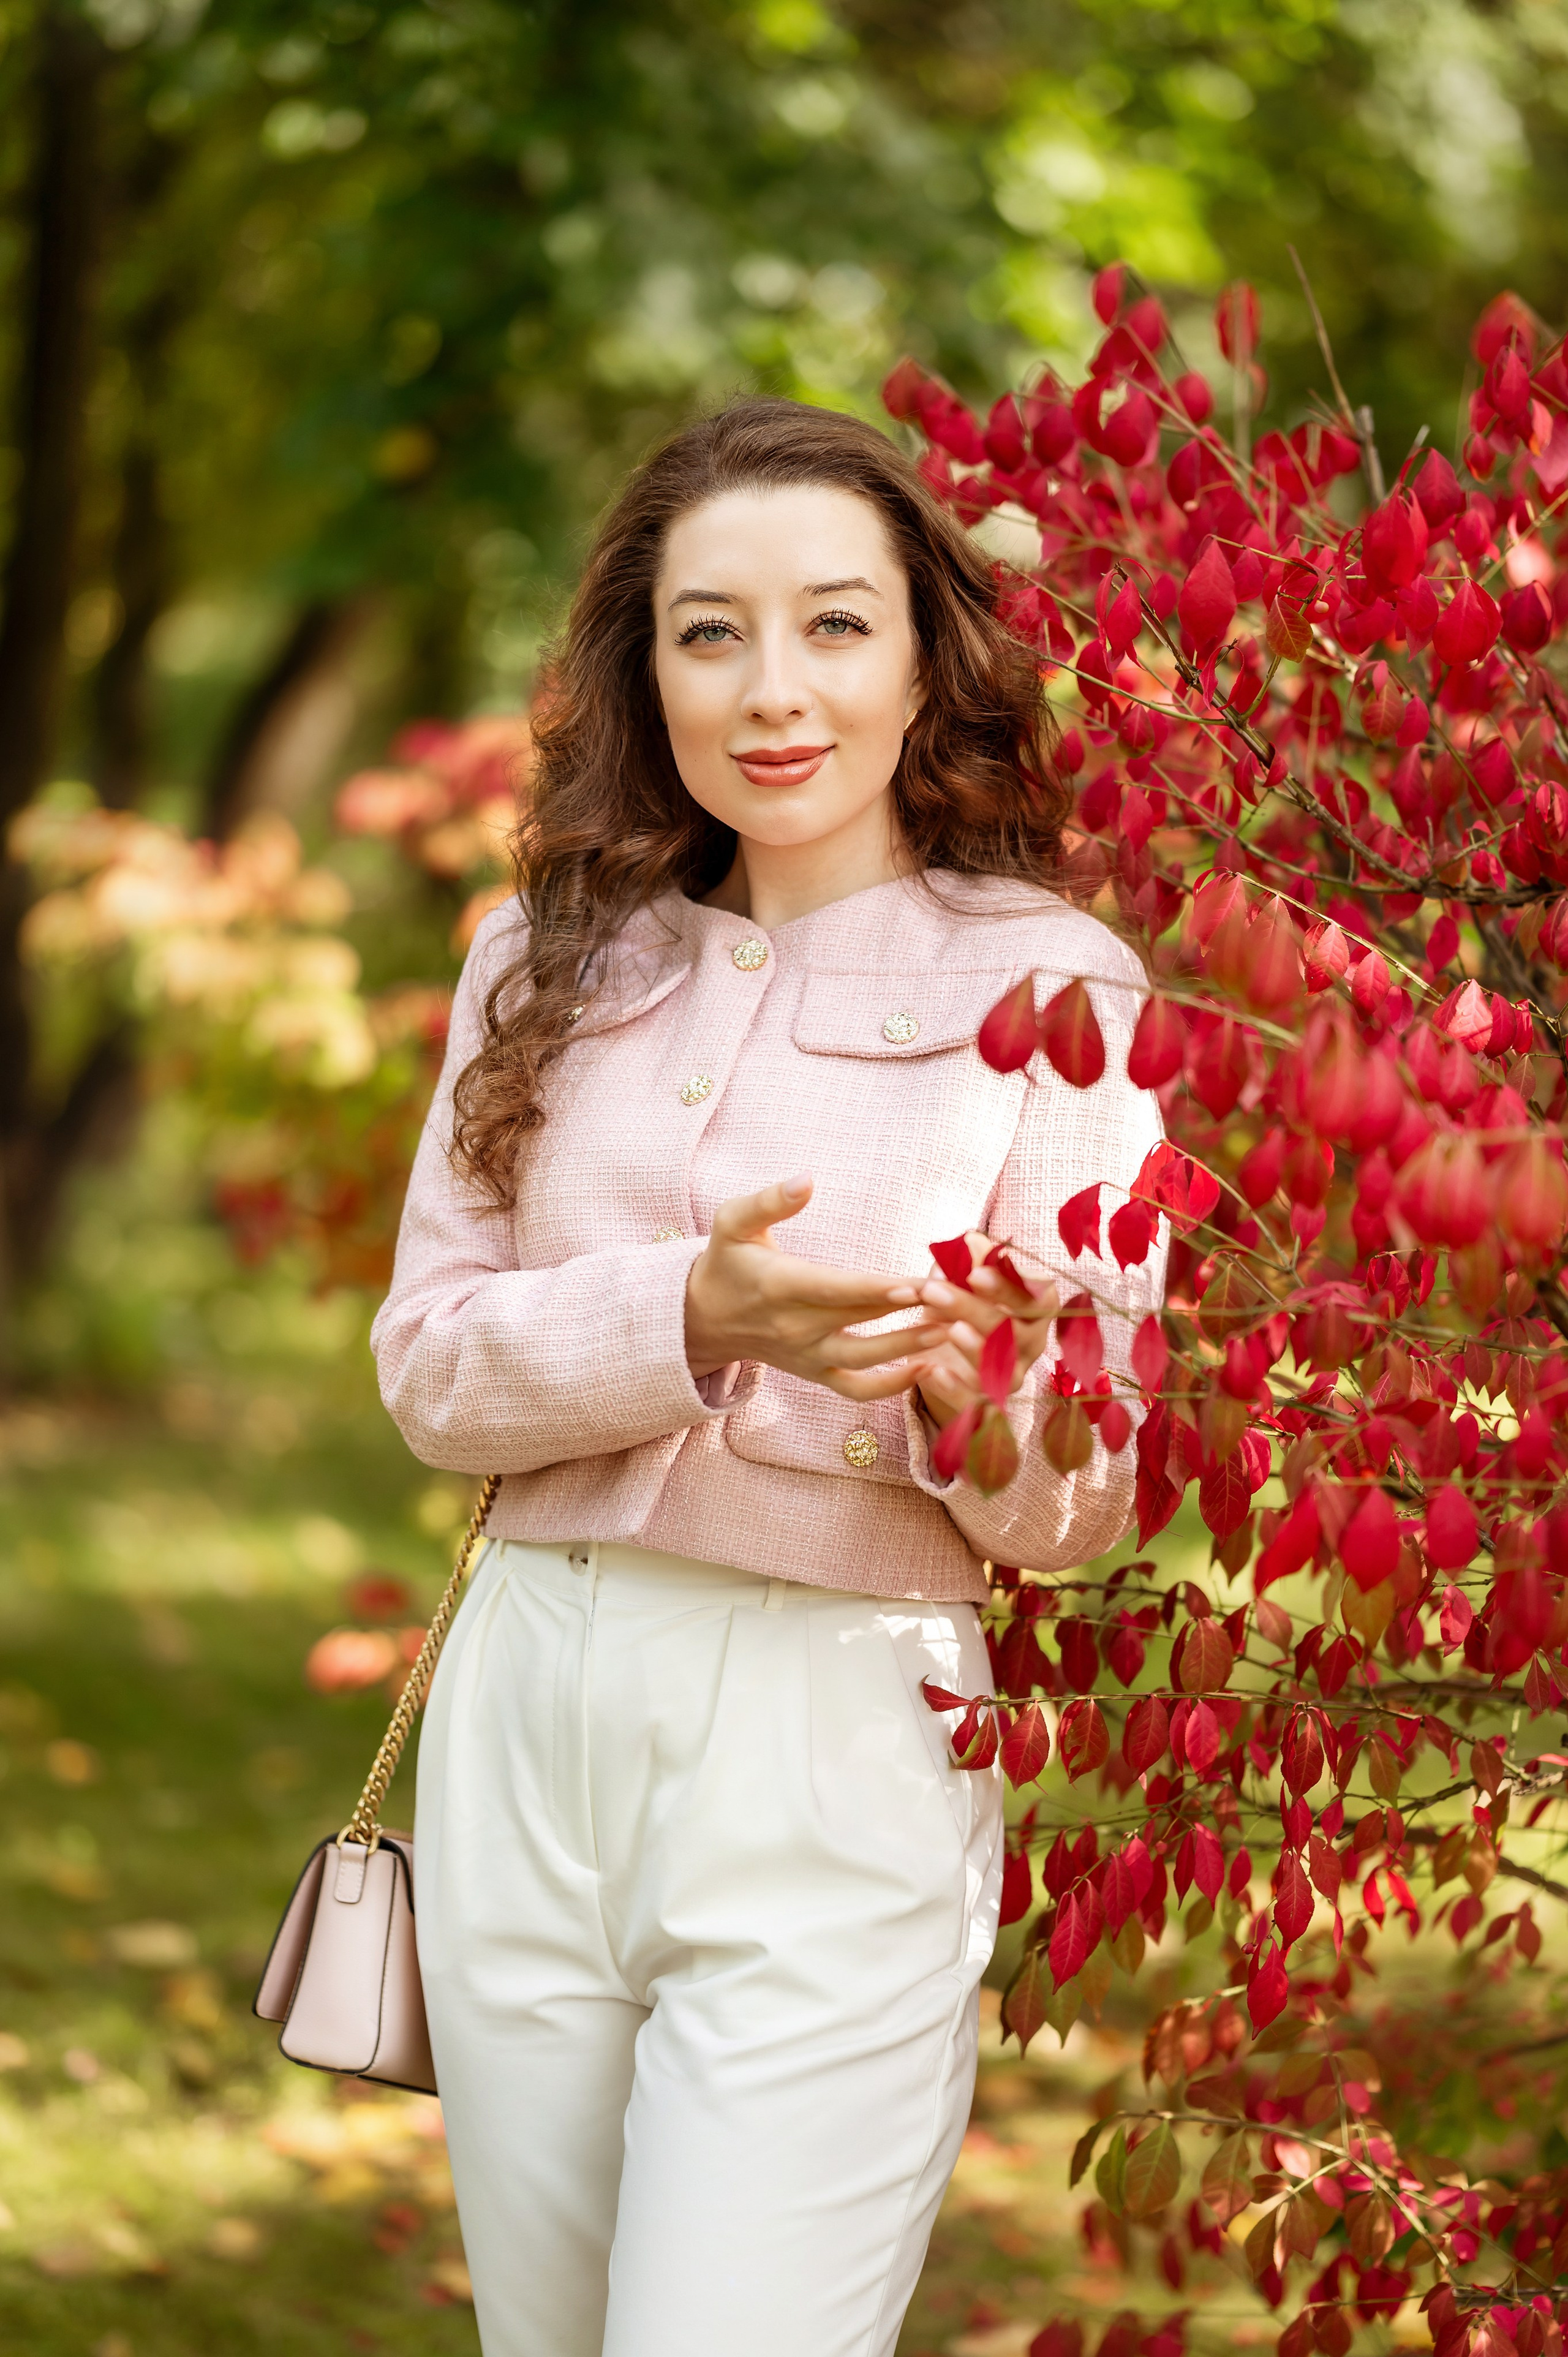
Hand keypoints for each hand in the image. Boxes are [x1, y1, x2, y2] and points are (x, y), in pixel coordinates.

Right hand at [685, 1177, 948, 1400]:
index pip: (835, 1290)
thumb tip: (807, 1179)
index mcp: (779, 1286)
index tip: (916, 1284)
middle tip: (957, 1299)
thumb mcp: (732, 1223)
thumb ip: (768, 1201)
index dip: (876, 1290)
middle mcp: (794, 1327)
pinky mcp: (814, 1373)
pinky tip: (926, 1367)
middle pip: (860, 1321)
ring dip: (909, 1346)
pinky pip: (856, 1389)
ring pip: (864, 1360)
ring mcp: (806, 1355)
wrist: (703, 1318)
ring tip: (951, 1329)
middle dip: (910, 1312)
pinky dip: (891, 1387)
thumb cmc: (727, 1262)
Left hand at [912, 1233, 1059, 1427]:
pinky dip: (954, 1389)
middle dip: (976, 1309)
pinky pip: (977, 1403)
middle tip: (934, 1291)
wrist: (941, 1356)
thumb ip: (965, 1261)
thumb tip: (969, 1241)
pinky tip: (929, 1371)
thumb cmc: (958, 1307)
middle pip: (1017, 1332)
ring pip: (1005, 1370)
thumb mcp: (957, 1281)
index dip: (1010, 1286)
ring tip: (950, 1331)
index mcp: (1034, 1309)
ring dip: (977, 1349)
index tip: (974, 1273)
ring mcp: (1012, 1377)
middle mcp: (1031, 1345)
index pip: (1038, 1297)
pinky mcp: (987, 1405)